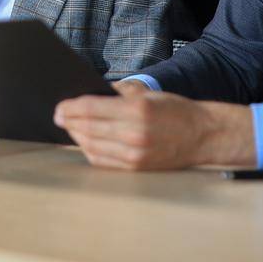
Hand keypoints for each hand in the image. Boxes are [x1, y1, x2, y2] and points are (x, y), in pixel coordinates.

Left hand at [52, 82, 255, 169]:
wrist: (203, 136)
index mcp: (136, 110)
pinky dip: (89, 151)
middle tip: (58, 116)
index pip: (90, 109)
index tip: (59, 107)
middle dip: (69, 122)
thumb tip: (89, 94)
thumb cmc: (175, 110)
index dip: (69, 108)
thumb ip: (117, 93)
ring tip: (71, 128)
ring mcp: (134, 154)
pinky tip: (86, 143)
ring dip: (76, 137)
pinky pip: (102, 161)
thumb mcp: (148, 94)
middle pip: (87, 128)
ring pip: (91, 146)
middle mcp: (133, 134)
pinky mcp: (135, 168)